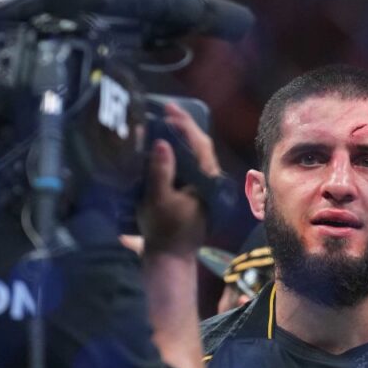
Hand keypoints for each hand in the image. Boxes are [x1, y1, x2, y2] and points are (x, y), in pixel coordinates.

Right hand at [138, 102, 221, 256]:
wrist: (169, 258)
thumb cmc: (164, 231)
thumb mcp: (159, 200)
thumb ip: (160, 171)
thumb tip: (162, 143)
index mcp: (207, 182)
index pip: (200, 144)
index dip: (186, 124)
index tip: (170, 109)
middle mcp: (208, 181)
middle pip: (198, 146)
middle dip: (183, 127)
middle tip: (164, 110)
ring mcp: (201, 187)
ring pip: (193, 155)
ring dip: (178, 138)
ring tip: (161, 122)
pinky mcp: (191, 193)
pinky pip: (185, 165)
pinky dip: (174, 153)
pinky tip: (160, 146)